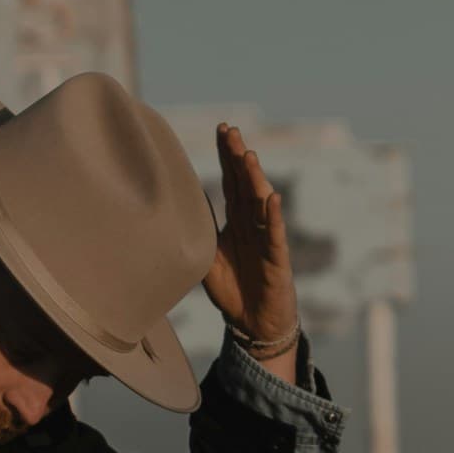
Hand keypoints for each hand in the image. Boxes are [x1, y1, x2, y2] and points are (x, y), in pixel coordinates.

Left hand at [202, 123, 299, 381]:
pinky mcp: (277, 262)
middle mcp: (253, 225)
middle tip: (231, 131)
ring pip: (260, 205)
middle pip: (245, 185)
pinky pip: (275, 237)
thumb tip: (176, 206)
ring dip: (255, 180)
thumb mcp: (206, 258)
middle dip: (239, 158)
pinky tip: (270, 199)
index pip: (232, 181)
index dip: (228, 156)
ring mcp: (267, 241)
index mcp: (237, 222)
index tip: (223, 129)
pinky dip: (273, 219)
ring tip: (249, 156)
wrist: (253, 323)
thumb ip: (198, 232)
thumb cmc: (231, 289)